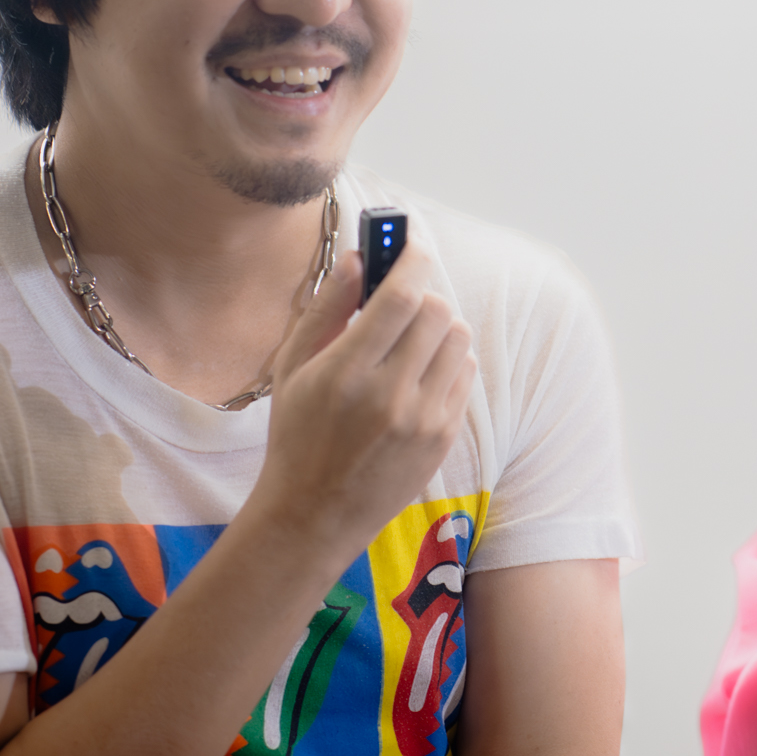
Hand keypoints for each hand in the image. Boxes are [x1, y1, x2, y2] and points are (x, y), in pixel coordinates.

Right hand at [244, 241, 476, 562]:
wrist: (314, 515)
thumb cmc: (296, 436)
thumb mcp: (293, 368)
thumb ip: (326, 308)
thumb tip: (358, 258)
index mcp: (346, 373)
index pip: (401, 296)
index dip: (412, 256)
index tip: (412, 240)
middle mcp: (390, 396)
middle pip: (437, 310)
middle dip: (421, 294)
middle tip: (399, 302)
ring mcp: (423, 420)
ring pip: (458, 338)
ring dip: (437, 326)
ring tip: (407, 342)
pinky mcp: (443, 438)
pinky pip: (464, 373)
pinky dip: (446, 361)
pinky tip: (416, 375)